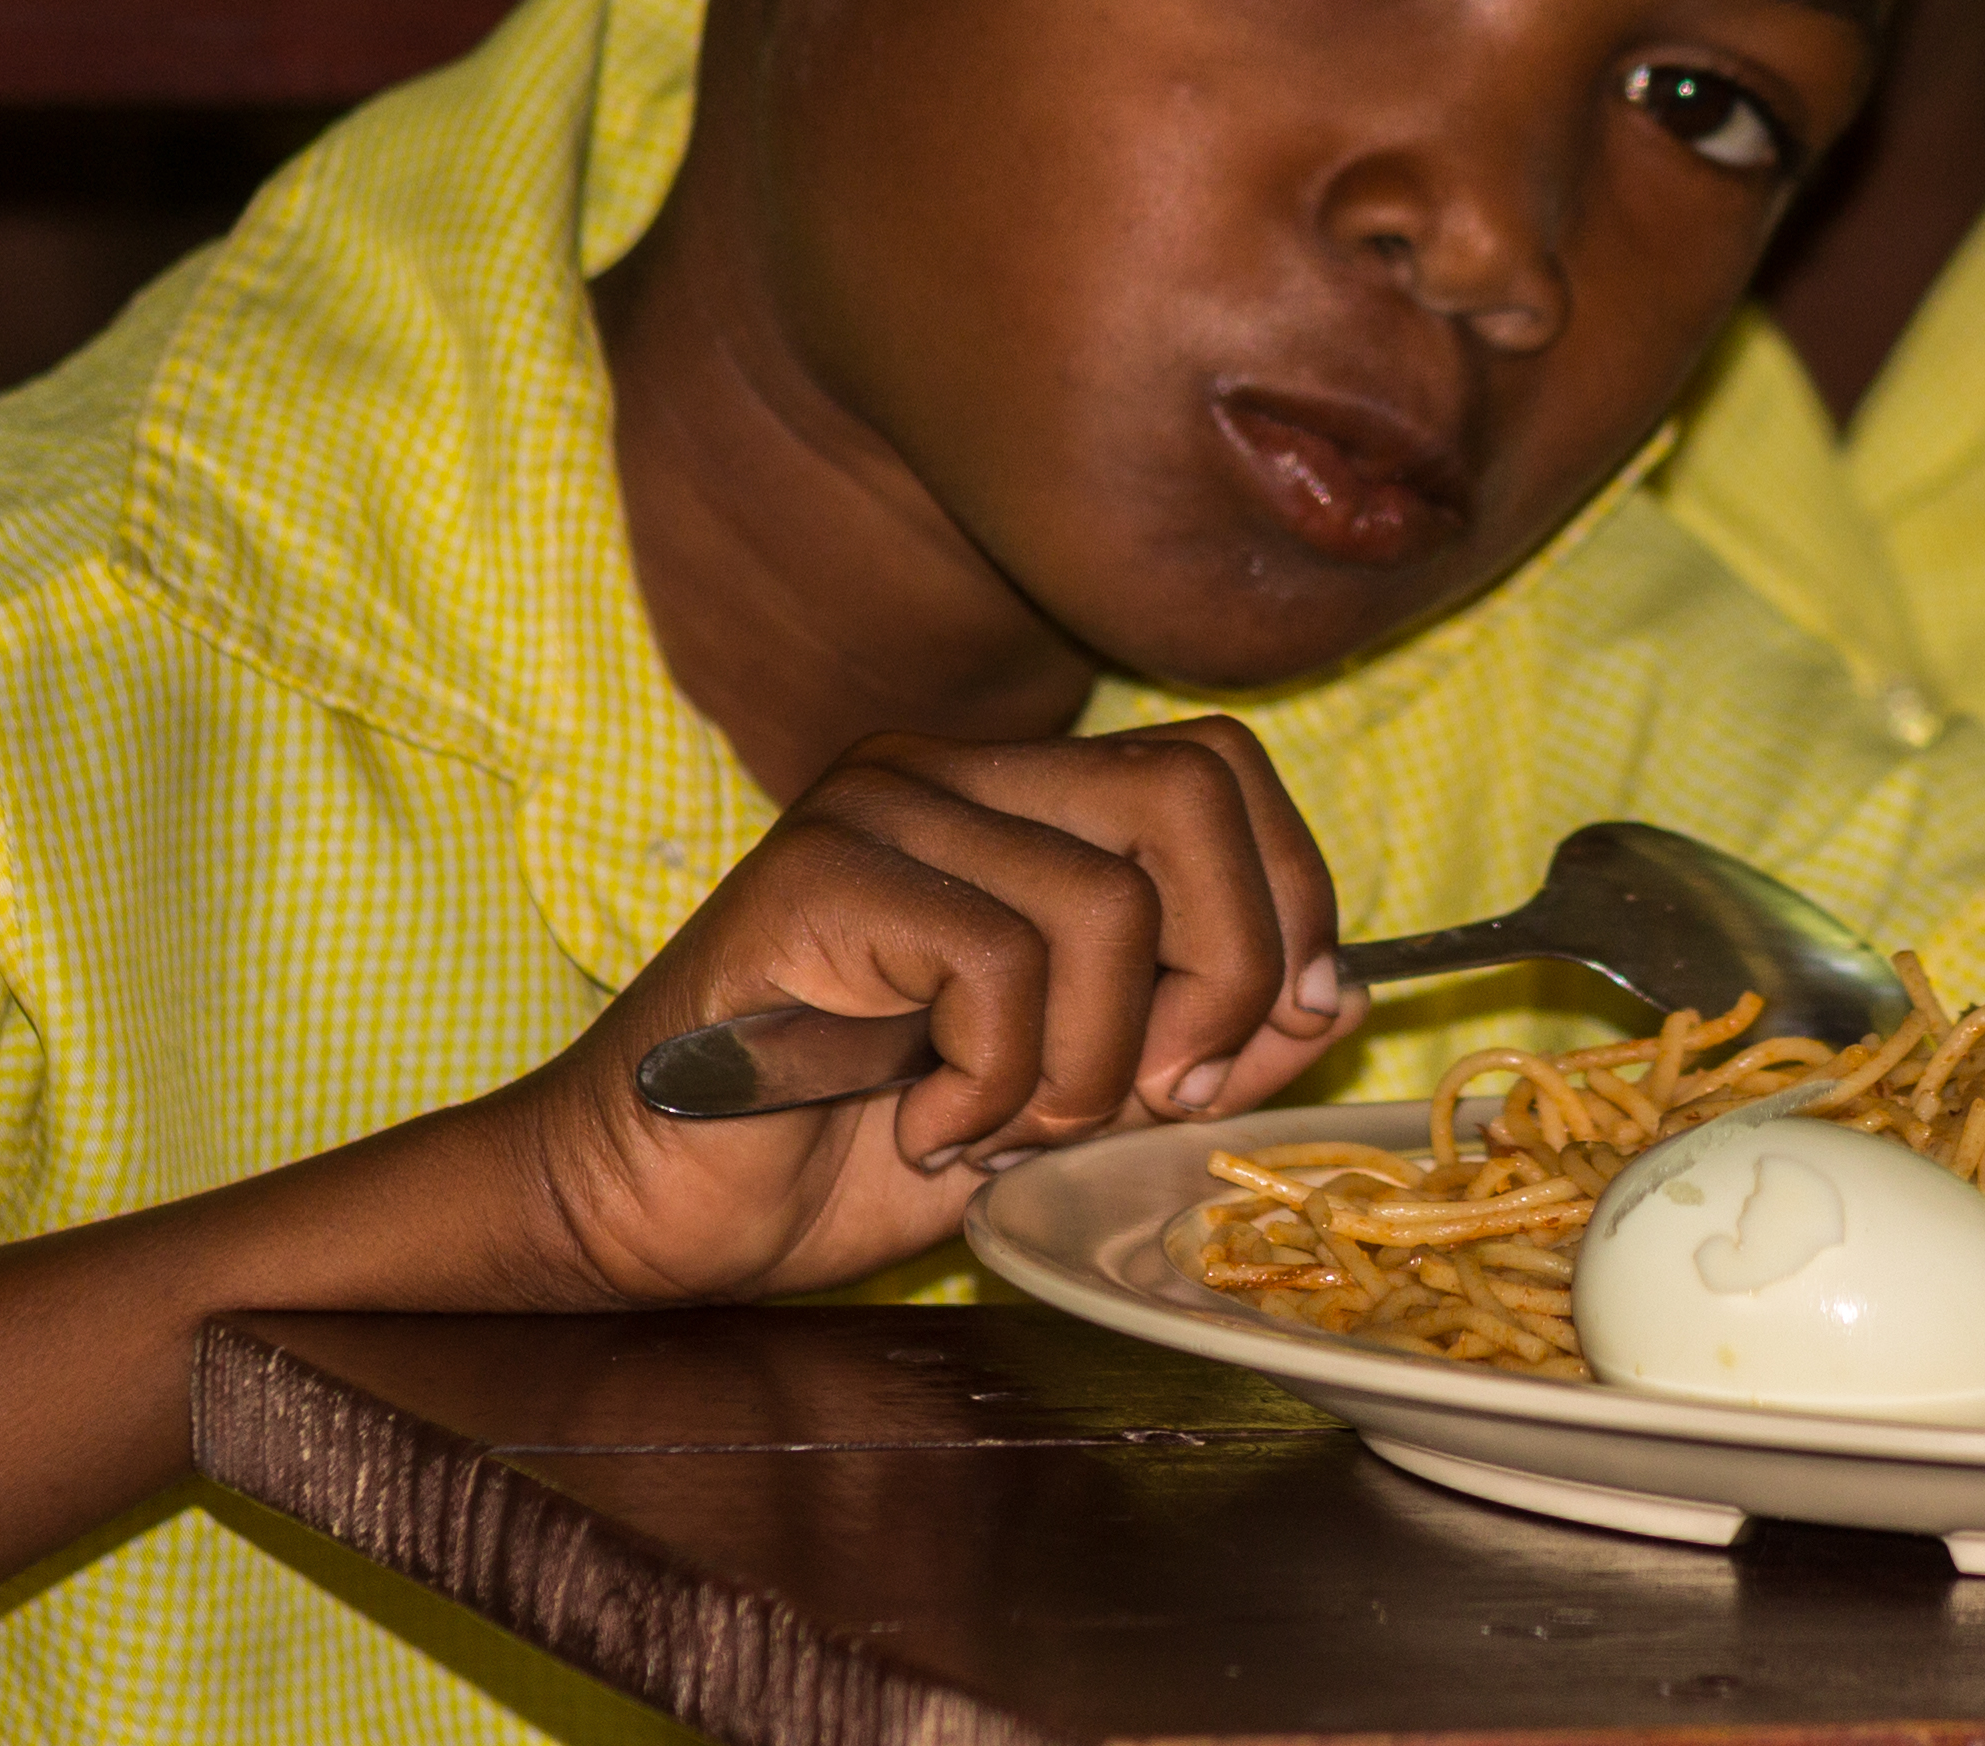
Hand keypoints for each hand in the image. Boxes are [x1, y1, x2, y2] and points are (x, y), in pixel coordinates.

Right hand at [479, 714, 1352, 1307]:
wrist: (645, 1217)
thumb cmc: (843, 1155)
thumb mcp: (1074, 1104)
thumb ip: (1201, 1041)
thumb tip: (1339, 991)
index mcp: (1018, 800)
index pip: (1220, 767)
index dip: (1288, 893)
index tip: (1279, 1026)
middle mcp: (952, 773)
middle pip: (1191, 793)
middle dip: (1224, 969)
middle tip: (1158, 1095)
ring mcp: (878, 810)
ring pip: (1105, 903)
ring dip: (1091, 1062)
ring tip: (1009, 1126)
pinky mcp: (814, 876)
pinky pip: (997, 961)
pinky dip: (997, 1080)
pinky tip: (927, 1126)